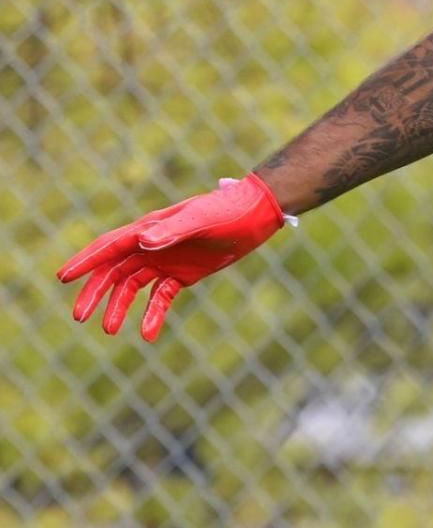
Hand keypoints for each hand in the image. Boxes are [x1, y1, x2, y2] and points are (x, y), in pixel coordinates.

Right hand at [57, 174, 287, 341]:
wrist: (255, 215)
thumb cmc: (226, 210)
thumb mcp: (200, 219)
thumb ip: (172, 230)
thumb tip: (142, 242)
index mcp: (148, 229)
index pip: (109, 247)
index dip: (86, 261)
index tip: (63, 278)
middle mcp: (151, 245)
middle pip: (113, 271)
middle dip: (94, 293)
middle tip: (79, 316)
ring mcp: (164, 261)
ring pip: (131, 287)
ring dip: (119, 307)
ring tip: (109, 330)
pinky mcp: (182, 275)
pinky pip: (160, 298)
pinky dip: (152, 315)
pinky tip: (147, 335)